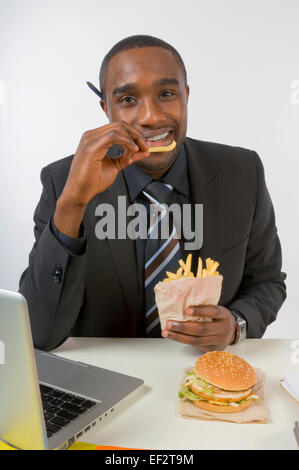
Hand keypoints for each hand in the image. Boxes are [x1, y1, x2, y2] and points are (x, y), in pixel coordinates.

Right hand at [54, 121, 149, 236]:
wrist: (79, 193)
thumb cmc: (92, 181)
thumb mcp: (115, 167)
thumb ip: (127, 158)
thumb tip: (144, 152)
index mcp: (95, 138)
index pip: (118, 128)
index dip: (134, 135)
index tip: (144, 146)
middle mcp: (91, 135)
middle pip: (119, 125)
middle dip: (136, 135)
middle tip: (146, 146)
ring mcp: (90, 139)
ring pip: (117, 128)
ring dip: (133, 138)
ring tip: (139, 150)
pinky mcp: (90, 146)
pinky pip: (113, 136)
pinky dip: (126, 142)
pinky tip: (132, 150)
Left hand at [161, 305, 236, 351]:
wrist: (233, 331)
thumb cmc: (220, 318)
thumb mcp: (218, 309)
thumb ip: (205, 308)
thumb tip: (182, 303)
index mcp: (224, 315)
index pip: (213, 312)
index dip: (201, 311)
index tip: (188, 309)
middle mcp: (222, 329)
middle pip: (202, 329)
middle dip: (183, 327)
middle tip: (169, 323)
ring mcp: (218, 341)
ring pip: (196, 340)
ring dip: (179, 337)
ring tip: (167, 332)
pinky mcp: (212, 349)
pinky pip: (196, 345)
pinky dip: (183, 341)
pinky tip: (174, 337)